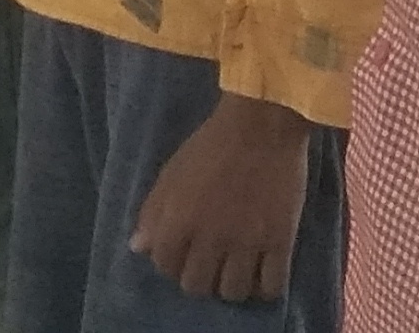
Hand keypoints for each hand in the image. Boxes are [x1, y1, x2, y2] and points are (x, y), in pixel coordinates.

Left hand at [131, 93, 315, 301]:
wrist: (260, 127)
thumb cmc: (210, 145)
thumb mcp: (171, 173)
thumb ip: (152, 212)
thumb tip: (138, 248)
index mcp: (177, 220)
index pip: (164, 265)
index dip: (171, 262)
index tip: (181, 254)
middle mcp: (209, 238)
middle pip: (197, 286)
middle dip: (199, 278)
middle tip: (208, 264)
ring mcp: (246, 243)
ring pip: (233, 292)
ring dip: (230, 285)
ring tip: (235, 270)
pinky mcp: (280, 243)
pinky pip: (271, 287)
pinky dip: (264, 287)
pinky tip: (261, 274)